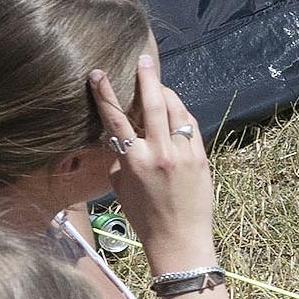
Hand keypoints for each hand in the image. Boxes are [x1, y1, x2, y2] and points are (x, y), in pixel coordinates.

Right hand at [95, 57, 217, 272]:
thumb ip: (121, 155)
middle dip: (146, 78)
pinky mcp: (201, 156)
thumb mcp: (120, 185)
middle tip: (144, 60)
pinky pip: (190, 125)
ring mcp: (183, 152)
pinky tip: (175, 106)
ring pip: (175, 110)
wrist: (179, 239)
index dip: (105, 93)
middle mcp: (159, 152)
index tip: (98, 74)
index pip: (115, 118)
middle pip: (152, 103)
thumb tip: (121, 134)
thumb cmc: (143, 216)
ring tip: (158, 81)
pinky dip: (181, 113)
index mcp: (133, 160)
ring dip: (166, 92)